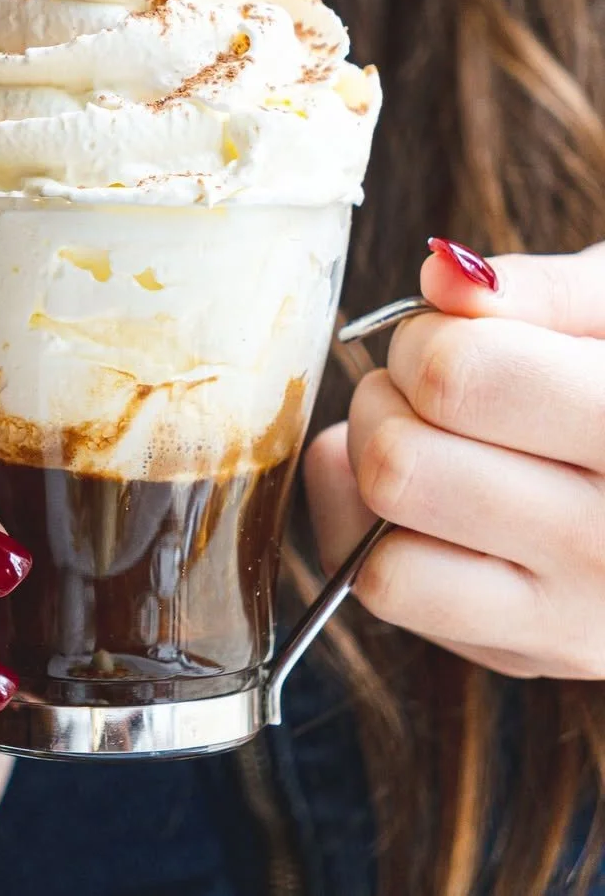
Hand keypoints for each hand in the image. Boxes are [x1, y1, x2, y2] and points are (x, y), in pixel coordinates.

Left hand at [305, 240, 604, 678]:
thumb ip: (542, 289)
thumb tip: (442, 280)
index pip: (455, 381)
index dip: (428, 339)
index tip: (458, 334)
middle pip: (400, 461)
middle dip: (393, 396)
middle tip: (439, 383)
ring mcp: (567, 619)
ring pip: (381, 541)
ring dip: (376, 464)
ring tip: (433, 435)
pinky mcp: (520, 652)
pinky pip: (378, 586)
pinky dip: (365, 527)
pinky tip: (416, 493)